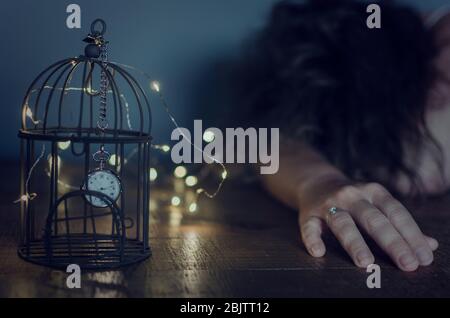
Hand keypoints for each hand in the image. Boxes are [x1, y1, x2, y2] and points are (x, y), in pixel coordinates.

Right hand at [298, 182, 437, 270]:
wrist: (316, 182)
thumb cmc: (354, 200)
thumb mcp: (378, 204)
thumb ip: (401, 225)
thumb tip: (430, 246)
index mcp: (374, 192)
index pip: (396, 213)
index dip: (411, 234)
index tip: (423, 257)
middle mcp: (352, 195)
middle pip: (373, 219)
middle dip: (392, 242)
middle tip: (407, 264)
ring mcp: (329, 204)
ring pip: (342, 222)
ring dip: (354, 242)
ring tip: (366, 262)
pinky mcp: (308, 213)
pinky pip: (309, 226)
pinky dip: (312, 238)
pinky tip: (319, 252)